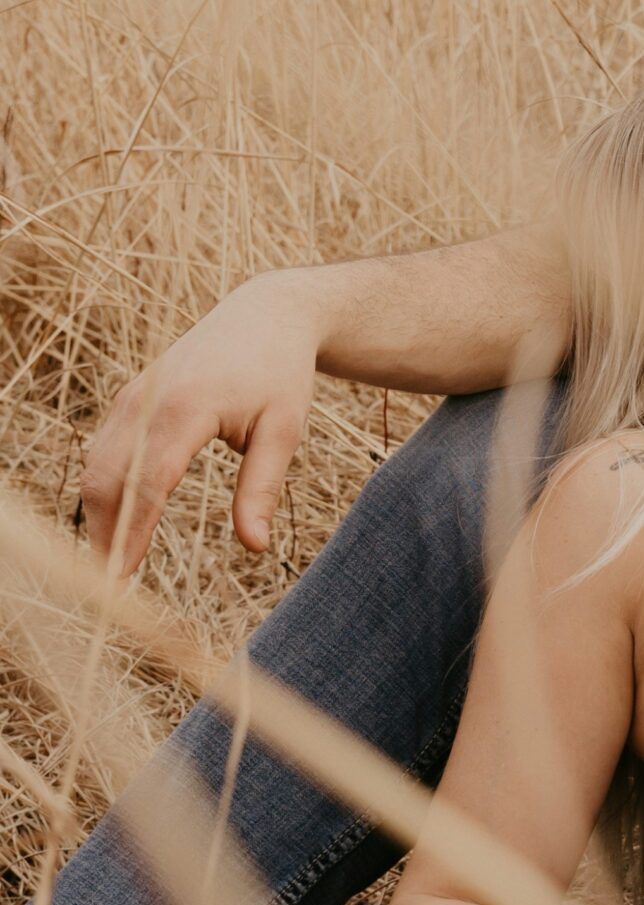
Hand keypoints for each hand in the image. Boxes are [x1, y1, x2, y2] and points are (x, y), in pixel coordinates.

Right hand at [80, 272, 323, 577]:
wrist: (265, 315)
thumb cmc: (280, 374)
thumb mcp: (285, 430)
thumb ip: (262, 487)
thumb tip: (255, 546)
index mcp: (186, 407)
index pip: (149, 480)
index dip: (133, 531)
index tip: (124, 577)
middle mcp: (147, 400)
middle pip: (107, 478)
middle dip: (104, 534)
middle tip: (111, 589)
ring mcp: (132, 398)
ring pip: (97, 466)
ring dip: (98, 516)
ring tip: (111, 566)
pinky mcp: (129, 400)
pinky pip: (103, 452)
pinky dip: (103, 490)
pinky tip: (115, 526)